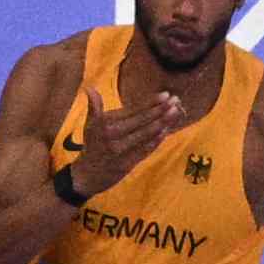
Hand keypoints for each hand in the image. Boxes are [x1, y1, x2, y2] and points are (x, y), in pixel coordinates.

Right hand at [63, 71, 197, 196]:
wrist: (87, 175)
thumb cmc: (92, 146)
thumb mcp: (90, 125)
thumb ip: (94, 106)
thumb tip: (89, 88)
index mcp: (106, 123)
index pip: (133, 110)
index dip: (151, 102)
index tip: (166, 95)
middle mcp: (113, 136)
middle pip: (142, 120)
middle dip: (161, 110)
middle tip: (176, 101)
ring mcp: (120, 150)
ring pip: (146, 134)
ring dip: (163, 123)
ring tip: (176, 112)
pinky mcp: (127, 164)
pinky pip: (145, 150)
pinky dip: (156, 141)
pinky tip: (166, 132)